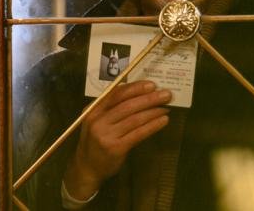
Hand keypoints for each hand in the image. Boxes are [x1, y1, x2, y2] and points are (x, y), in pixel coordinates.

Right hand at [63, 81, 170, 199]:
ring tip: (166, 107)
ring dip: (153, 111)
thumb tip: (141, 93)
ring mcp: (106, 135)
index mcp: (93, 109)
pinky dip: (152, 126)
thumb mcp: (98, 120)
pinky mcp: (116, 148)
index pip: (116, 93)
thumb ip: (112, 107)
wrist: (87, 168)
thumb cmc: (97, 140)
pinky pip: (138, 133)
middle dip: (149, 98)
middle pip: (128, 105)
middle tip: (166, 94)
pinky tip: (163, 121)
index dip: (136, 88)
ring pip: (135, 119)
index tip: (152, 84)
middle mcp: (98, 120)